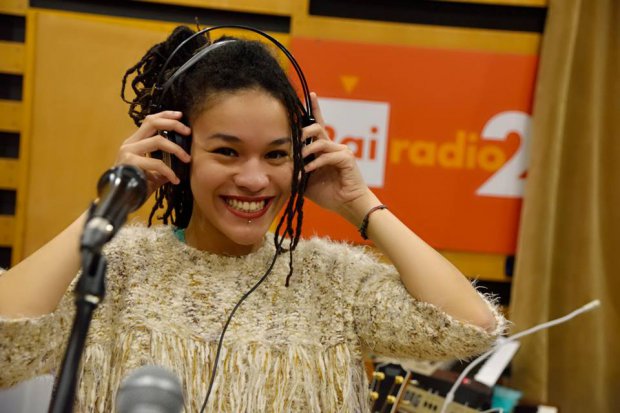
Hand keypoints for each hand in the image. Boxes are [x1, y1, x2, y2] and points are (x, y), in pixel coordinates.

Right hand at [115, 111, 190, 195]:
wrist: (119, 201)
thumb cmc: (135, 186)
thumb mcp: (152, 172)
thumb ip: (164, 164)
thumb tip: (182, 161)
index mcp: (134, 142)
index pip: (149, 121)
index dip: (165, 115)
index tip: (180, 115)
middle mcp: (130, 143)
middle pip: (152, 123)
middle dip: (173, 124)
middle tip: (188, 131)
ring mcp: (128, 152)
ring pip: (158, 140)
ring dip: (176, 149)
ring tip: (187, 159)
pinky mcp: (130, 163)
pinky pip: (157, 163)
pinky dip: (169, 171)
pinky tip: (175, 179)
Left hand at [302, 93, 378, 223]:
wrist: (347, 205)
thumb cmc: (328, 193)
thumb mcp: (306, 180)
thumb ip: (296, 170)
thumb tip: (279, 164)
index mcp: (324, 149)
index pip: (317, 126)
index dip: (314, 109)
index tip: (310, 94)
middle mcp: (333, 146)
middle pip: (316, 128)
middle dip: (303, 131)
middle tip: (293, 139)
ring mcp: (341, 151)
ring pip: (320, 141)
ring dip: (306, 150)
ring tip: (300, 161)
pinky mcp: (346, 159)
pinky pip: (327, 155)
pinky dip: (316, 163)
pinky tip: (309, 170)